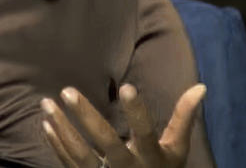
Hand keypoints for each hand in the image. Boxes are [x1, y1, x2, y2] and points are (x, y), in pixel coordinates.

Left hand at [40, 83, 205, 167]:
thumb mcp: (177, 148)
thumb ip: (184, 118)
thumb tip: (200, 87)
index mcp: (151, 156)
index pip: (145, 131)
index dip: (137, 111)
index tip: (127, 86)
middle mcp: (128, 167)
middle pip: (105, 141)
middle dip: (86, 116)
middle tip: (67, 91)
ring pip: (80, 153)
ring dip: (61, 127)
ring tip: (46, 103)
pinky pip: (69, 163)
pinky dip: (56, 144)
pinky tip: (45, 123)